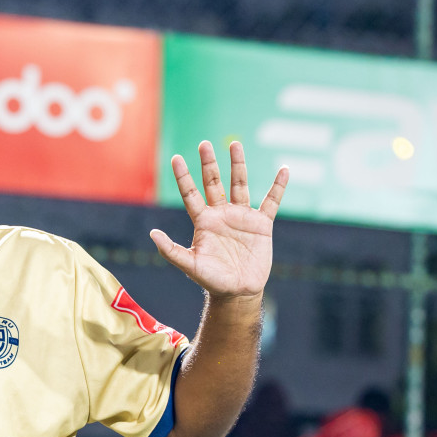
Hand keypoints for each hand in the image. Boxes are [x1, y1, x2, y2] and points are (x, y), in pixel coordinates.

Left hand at [151, 141, 287, 297]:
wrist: (238, 292)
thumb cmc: (212, 280)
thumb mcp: (189, 265)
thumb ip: (170, 250)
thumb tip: (152, 233)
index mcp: (203, 222)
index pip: (191, 194)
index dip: (183, 177)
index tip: (176, 158)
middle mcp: (221, 214)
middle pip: (214, 183)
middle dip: (209, 163)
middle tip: (204, 144)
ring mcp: (242, 217)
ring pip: (240, 185)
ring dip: (238, 165)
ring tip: (235, 144)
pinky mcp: (261, 224)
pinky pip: (271, 201)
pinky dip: (278, 186)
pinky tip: (284, 170)